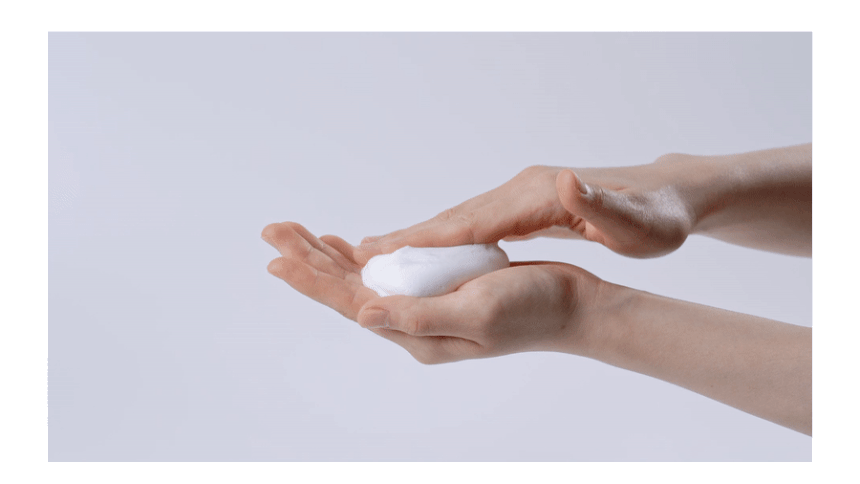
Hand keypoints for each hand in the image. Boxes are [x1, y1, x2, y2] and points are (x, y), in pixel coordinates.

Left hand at [262, 221, 602, 362]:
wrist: (571, 308)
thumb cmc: (532, 310)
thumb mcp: (478, 314)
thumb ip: (420, 316)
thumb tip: (363, 315)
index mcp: (416, 332)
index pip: (351, 302)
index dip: (312, 279)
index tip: (276, 257)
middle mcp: (413, 323)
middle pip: (347, 289)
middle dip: (309, 259)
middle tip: (274, 229)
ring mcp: (425, 307)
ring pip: (364, 280)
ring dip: (330, 257)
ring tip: (299, 234)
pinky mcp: (439, 291)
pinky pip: (390, 274)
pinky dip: (365, 257)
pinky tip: (351, 247)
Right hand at [355, 158, 696, 262]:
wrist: (668, 197)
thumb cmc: (655, 218)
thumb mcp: (637, 222)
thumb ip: (601, 205)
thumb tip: (566, 179)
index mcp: (538, 198)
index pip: (472, 222)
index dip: (427, 238)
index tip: (384, 250)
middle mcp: (521, 191)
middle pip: (453, 219)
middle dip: (405, 238)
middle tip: (355, 254)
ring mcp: (520, 197)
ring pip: (457, 221)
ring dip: (416, 238)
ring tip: (373, 254)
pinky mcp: (523, 206)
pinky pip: (472, 225)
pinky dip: (442, 238)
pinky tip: (424, 252)